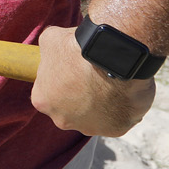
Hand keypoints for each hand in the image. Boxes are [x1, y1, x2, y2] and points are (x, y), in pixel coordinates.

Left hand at [30, 25, 154, 137]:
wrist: (112, 56)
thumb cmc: (78, 48)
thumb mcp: (50, 39)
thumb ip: (47, 50)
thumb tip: (51, 49)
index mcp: (42, 101)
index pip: (49, 93)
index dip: (62, 80)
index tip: (74, 70)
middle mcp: (62, 119)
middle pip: (71, 109)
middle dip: (80, 95)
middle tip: (92, 76)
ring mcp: (90, 127)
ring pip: (95, 116)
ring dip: (102, 103)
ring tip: (111, 81)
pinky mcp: (115, 130)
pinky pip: (118, 119)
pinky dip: (123, 107)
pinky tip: (125, 90)